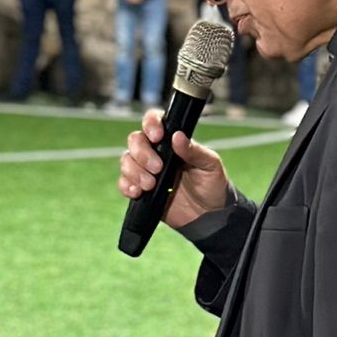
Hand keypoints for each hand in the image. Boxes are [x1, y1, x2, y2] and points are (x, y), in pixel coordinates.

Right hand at [117, 111, 229, 228]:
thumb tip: (178, 136)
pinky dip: (127, 186)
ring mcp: (146, 170)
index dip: (150, 124)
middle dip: (142, 154)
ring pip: (126, 160)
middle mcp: (156, 152)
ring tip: (150, 185)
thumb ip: (195, 151)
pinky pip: (123, 182)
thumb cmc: (212, 185)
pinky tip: (138, 192)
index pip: (154, 121)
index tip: (156, 136)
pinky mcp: (141, 189)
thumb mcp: (211, 166)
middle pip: (135, 140)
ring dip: (134, 172)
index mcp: (173, 141)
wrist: (208, 216)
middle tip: (158, 168)